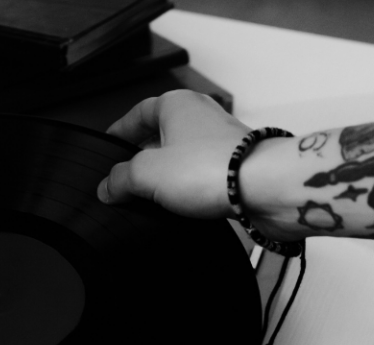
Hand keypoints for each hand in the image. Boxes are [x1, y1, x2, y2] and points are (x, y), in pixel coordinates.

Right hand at [98, 89, 248, 218]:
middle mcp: (201, 118)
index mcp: (176, 105)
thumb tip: (108, 187)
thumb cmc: (213, 168)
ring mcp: (222, 143)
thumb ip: (121, 179)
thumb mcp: (146, 174)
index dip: (120, 132)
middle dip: (143, 159)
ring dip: (169, 179)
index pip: (138, 113)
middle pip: (162, 136)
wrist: (264, 187)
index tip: (109, 148)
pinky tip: (184, 209)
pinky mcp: (237, 169)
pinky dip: (192, 192)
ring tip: (152, 201)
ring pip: (186, 159)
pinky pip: (205, 178)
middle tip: (126, 182)